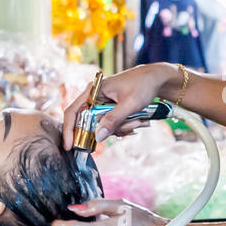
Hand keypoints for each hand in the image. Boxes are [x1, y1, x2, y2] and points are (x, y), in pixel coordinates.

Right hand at [62, 64, 176, 149]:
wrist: (156, 79)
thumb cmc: (143, 85)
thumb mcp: (130, 104)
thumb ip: (113, 120)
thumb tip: (97, 137)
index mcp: (93, 90)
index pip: (72, 111)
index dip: (69, 130)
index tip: (69, 146)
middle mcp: (94, 96)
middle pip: (88, 122)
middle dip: (106, 129)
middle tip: (124, 127)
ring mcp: (102, 103)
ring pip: (103, 126)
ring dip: (120, 127)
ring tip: (136, 119)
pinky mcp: (111, 109)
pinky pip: (111, 124)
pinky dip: (123, 126)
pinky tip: (135, 120)